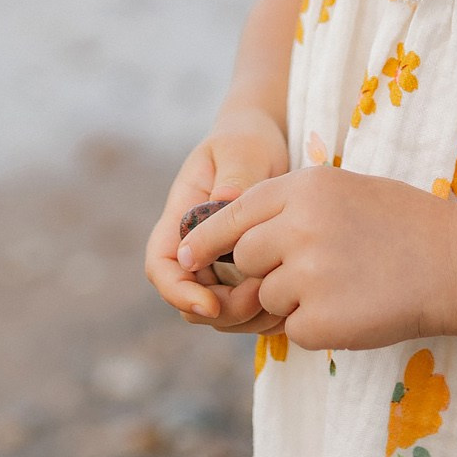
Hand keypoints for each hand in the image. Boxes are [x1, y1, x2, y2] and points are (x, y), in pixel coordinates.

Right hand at [144, 108, 291, 331]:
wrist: (266, 143)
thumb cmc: (247, 140)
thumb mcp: (241, 149)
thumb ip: (235, 175)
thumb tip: (223, 200)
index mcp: (181, 217)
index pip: (162, 266)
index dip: (179, 293)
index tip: (212, 304)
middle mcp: (195, 248)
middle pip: (192, 300)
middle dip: (223, 310)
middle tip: (264, 294)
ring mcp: (219, 264)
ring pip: (220, 312)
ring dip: (247, 316)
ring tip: (285, 295)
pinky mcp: (245, 273)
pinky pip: (248, 307)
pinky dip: (266, 313)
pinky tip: (294, 299)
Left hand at [176, 165, 456, 351]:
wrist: (453, 263)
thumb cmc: (400, 223)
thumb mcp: (340, 190)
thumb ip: (288, 207)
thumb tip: (234, 238)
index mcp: (304, 187)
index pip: (233, 213)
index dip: (205, 239)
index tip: (184, 256)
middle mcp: (299, 226)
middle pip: (246, 258)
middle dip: (265, 270)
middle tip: (310, 269)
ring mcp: (308, 274)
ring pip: (269, 296)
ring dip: (296, 299)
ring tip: (345, 284)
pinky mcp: (319, 318)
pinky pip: (294, 329)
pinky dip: (317, 326)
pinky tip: (353, 307)